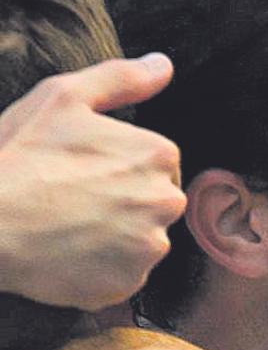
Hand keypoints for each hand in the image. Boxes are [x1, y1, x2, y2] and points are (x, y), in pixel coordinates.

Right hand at [0, 55, 184, 310]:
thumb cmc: (18, 154)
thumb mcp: (63, 96)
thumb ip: (122, 79)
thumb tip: (164, 64)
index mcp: (159, 154)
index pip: (154, 165)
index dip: (115, 169)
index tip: (80, 173)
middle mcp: (167, 201)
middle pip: (152, 204)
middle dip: (121, 203)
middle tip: (69, 203)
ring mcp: (149, 247)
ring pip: (139, 242)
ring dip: (111, 239)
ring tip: (64, 230)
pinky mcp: (127, 285)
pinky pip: (120, 278)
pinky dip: (98, 271)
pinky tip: (63, 257)